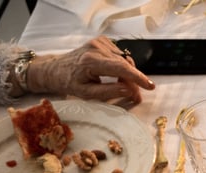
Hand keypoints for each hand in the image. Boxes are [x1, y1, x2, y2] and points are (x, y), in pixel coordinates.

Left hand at [25, 37, 154, 102]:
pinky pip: (120, 56)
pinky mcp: (102, 41)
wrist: (55, 69)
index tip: (150, 86)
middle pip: (125, 65)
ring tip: (127, 89)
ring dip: (129, 75)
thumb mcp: (86, 94)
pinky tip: (117, 76)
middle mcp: (96, 48)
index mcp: (91, 61)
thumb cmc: (69, 83)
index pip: (120, 67)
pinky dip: (122, 67)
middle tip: (136, 98)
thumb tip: (129, 90)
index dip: (137, 77)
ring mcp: (99, 42)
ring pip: (125, 60)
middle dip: (133, 82)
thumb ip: (109, 92)